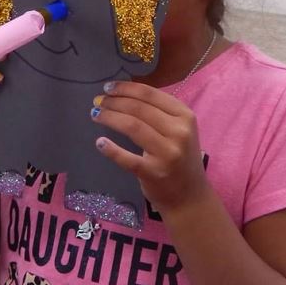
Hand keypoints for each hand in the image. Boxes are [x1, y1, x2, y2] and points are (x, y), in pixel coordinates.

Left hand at [91, 81, 208, 214]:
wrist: (190, 197)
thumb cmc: (180, 158)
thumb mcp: (179, 130)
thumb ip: (159, 112)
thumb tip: (122, 95)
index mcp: (185, 116)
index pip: (150, 95)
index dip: (125, 88)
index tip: (108, 87)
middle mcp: (179, 132)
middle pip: (138, 108)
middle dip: (113, 102)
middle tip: (97, 101)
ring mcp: (167, 153)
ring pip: (132, 126)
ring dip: (109, 118)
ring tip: (95, 115)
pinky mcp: (154, 173)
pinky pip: (127, 158)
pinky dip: (110, 149)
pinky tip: (99, 143)